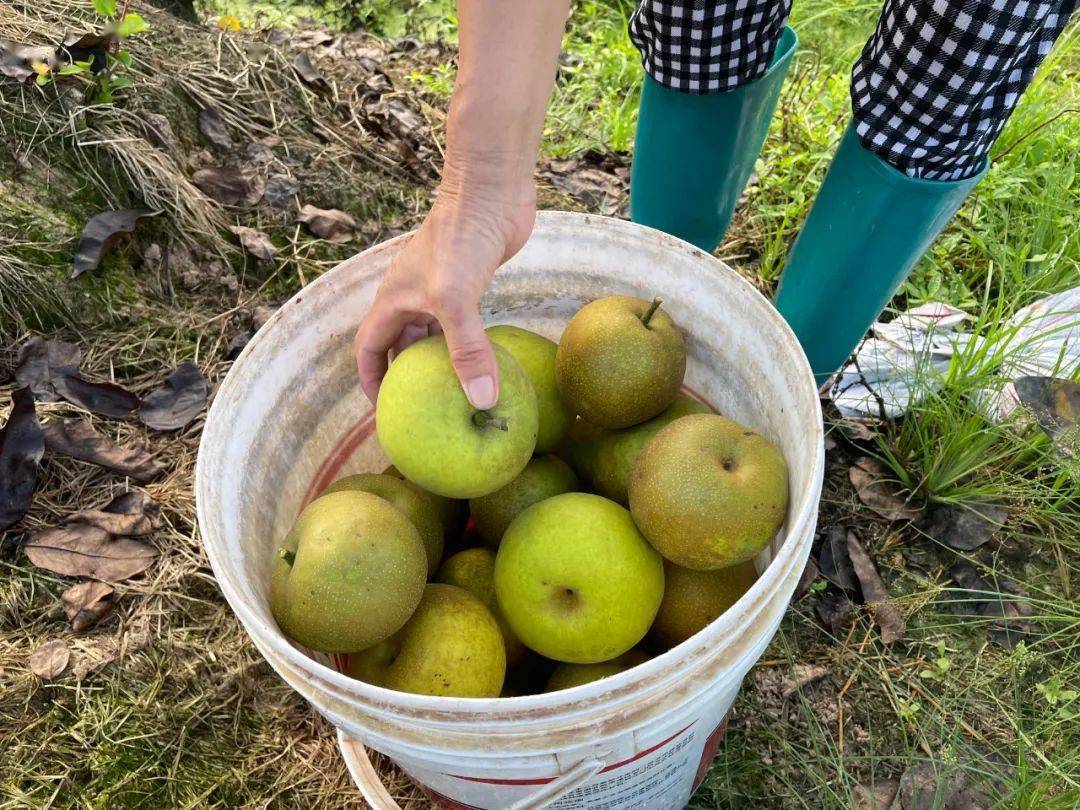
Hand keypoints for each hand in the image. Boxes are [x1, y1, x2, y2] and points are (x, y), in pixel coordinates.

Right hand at [354, 0, 567, 409]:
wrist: (491, 190)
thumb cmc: (461, 237)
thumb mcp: (457, 300)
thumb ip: (466, 350)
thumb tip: (481, 402)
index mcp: (393, 299)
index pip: (369, 348)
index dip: (371, 379)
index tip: (383, 410)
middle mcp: (411, 295)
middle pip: (399, 344)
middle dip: (405, 377)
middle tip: (420, 412)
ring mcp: (441, 288)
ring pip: (432, 334)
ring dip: (439, 362)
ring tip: (452, 396)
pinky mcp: (470, 282)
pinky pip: (461, 324)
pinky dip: (467, 345)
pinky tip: (484, 364)